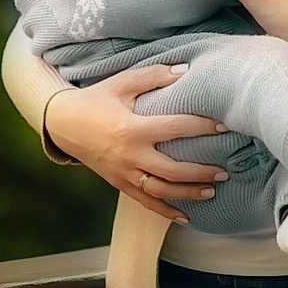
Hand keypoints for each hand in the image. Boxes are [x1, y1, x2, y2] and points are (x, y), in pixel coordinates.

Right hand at [43, 64, 228, 222]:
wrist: (63, 124)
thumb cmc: (95, 100)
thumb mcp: (121, 83)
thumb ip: (153, 76)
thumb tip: (186, 71)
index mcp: (131, 128)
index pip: (174, 129)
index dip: (201, 127)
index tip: (223, 126)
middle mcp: (129, 155)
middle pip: (172, 169)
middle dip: (201, 171)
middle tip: (224, 170)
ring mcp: (123, 173)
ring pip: (162, 190)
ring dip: (189, 193)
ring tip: (212, 190)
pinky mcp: (118, 184)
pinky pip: (145, 202)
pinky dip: (166, 211)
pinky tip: (186, 216)